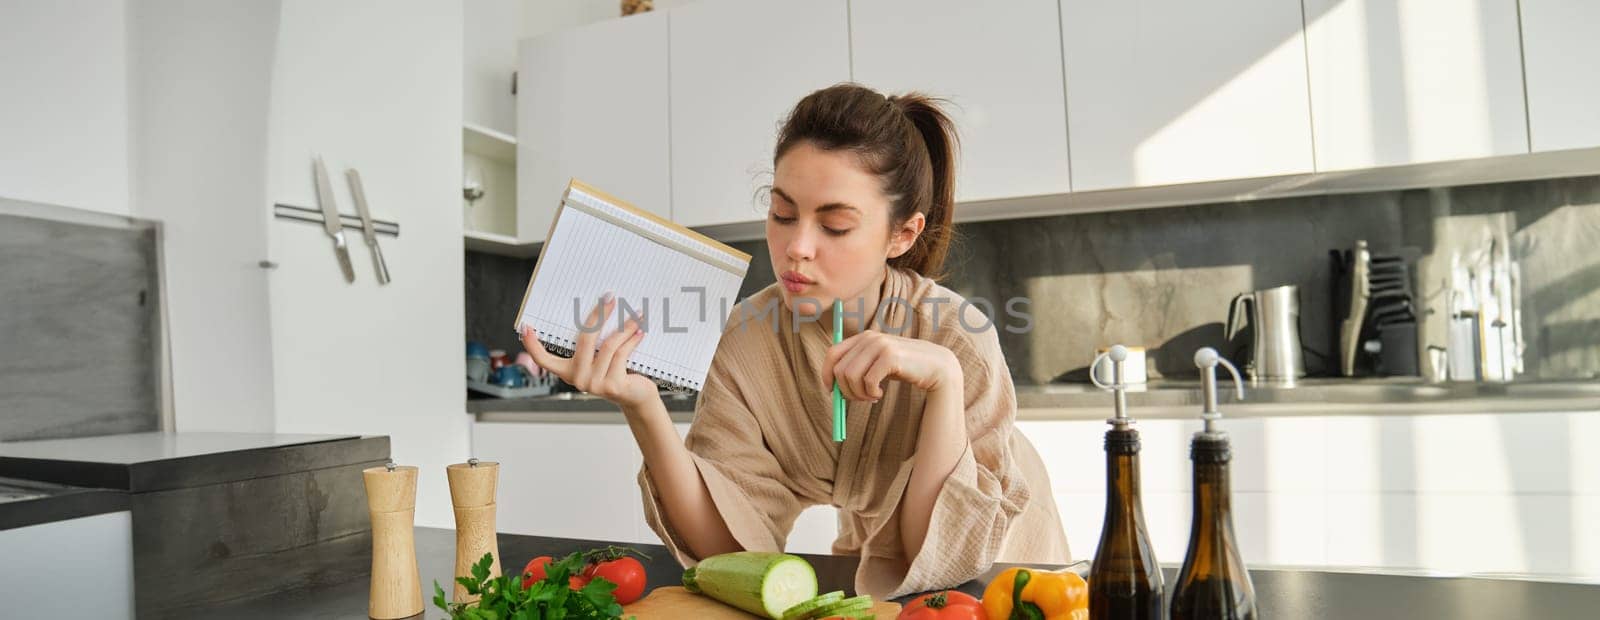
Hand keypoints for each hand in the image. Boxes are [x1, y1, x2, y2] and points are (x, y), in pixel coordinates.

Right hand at [521, 293, 659, 409]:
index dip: (532, 346)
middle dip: (598, 315)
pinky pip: (621, 354)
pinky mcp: (612, 386)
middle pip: (584, 341)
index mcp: (568, 371)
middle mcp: (578, 379)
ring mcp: (594, 384)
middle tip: (609, 297)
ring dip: (624, 327)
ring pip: (608, 346)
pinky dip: (631, 339)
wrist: (636, 398)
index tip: (526, 327)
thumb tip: (599, 310)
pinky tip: (639, 330)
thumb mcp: (599, 359)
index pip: (544, 360)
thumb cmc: (617, 372)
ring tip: (636, 314)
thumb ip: (593, 344)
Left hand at [820, 331, 960, 401]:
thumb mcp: (877, 365)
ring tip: (872, 397)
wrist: (936, 366)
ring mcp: (880, 346)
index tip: (832, 391)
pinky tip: (880, 395)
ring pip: (851, 377)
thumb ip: (857, 369)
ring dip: (858, 394)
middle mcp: (869, 338)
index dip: (826, 374)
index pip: (832, 353)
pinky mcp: (890, 357)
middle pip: (839, 369)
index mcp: (863, 337)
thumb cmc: (904, 368)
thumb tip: (832, 388)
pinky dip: (870, 393)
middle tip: (860, 399)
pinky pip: (867, 381)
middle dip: (846, 390)